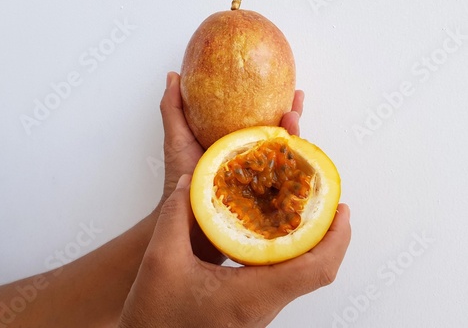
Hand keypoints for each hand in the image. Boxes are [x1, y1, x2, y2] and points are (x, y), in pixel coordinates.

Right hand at [119, 175, 350, 327]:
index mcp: (252, 295)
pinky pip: (283, 279)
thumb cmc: (156, 317)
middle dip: (328, 236)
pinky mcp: (249, 308)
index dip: (336, 239)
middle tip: (326, 204)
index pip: (315, 270)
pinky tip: (273, 235)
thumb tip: (193, 183)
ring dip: (311, 244)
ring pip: (301, 276)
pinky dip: (289, 254)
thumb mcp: (160, 259)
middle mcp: (263, 306)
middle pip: (316, 272)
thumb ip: (176, 216)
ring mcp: (258, 310)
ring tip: (304, 212)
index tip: (341, 210)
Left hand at [159, 72, 303, 203]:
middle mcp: (247, 149)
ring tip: (294, 115)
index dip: (265, 95)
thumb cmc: (180, 174)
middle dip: (288, 109)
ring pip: (281, 144)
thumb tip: (174, 76)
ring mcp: (257, 167)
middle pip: (273, 125)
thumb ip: (173, 108)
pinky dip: (291, 156)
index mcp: (231, 134)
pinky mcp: (262, 185)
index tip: (274, 78)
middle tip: (296, 94)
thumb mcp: (176, 136)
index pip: (253, 111)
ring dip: (292, 129)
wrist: (187, 208)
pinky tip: (295, 146)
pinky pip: (281, 169)